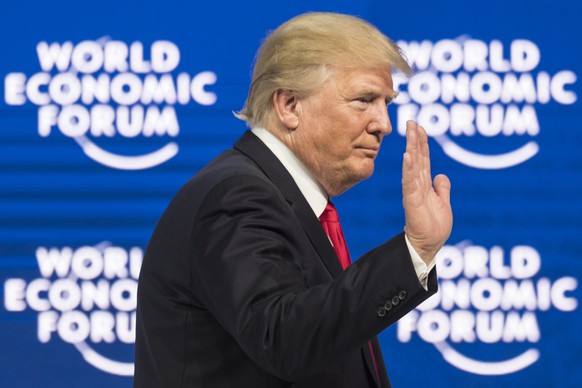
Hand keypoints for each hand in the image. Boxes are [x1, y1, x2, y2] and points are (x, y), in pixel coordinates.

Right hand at [402, 120, 451, 263]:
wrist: (428, 245)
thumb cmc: (434, 227)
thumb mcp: (443, 203)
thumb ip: (442, 188)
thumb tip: (442, 175)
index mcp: (425, 184)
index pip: (423, 159)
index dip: (422, 143)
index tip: (420, 127)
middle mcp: (418, 184)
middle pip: (416, 157)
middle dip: (414, 139)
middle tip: (411, 121)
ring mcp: (414, 191)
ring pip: (413, 165)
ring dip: (411, 147)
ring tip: (410, 132)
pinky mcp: (412, 200)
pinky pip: (410, 181)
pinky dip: (408, 168)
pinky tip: (408, 156)